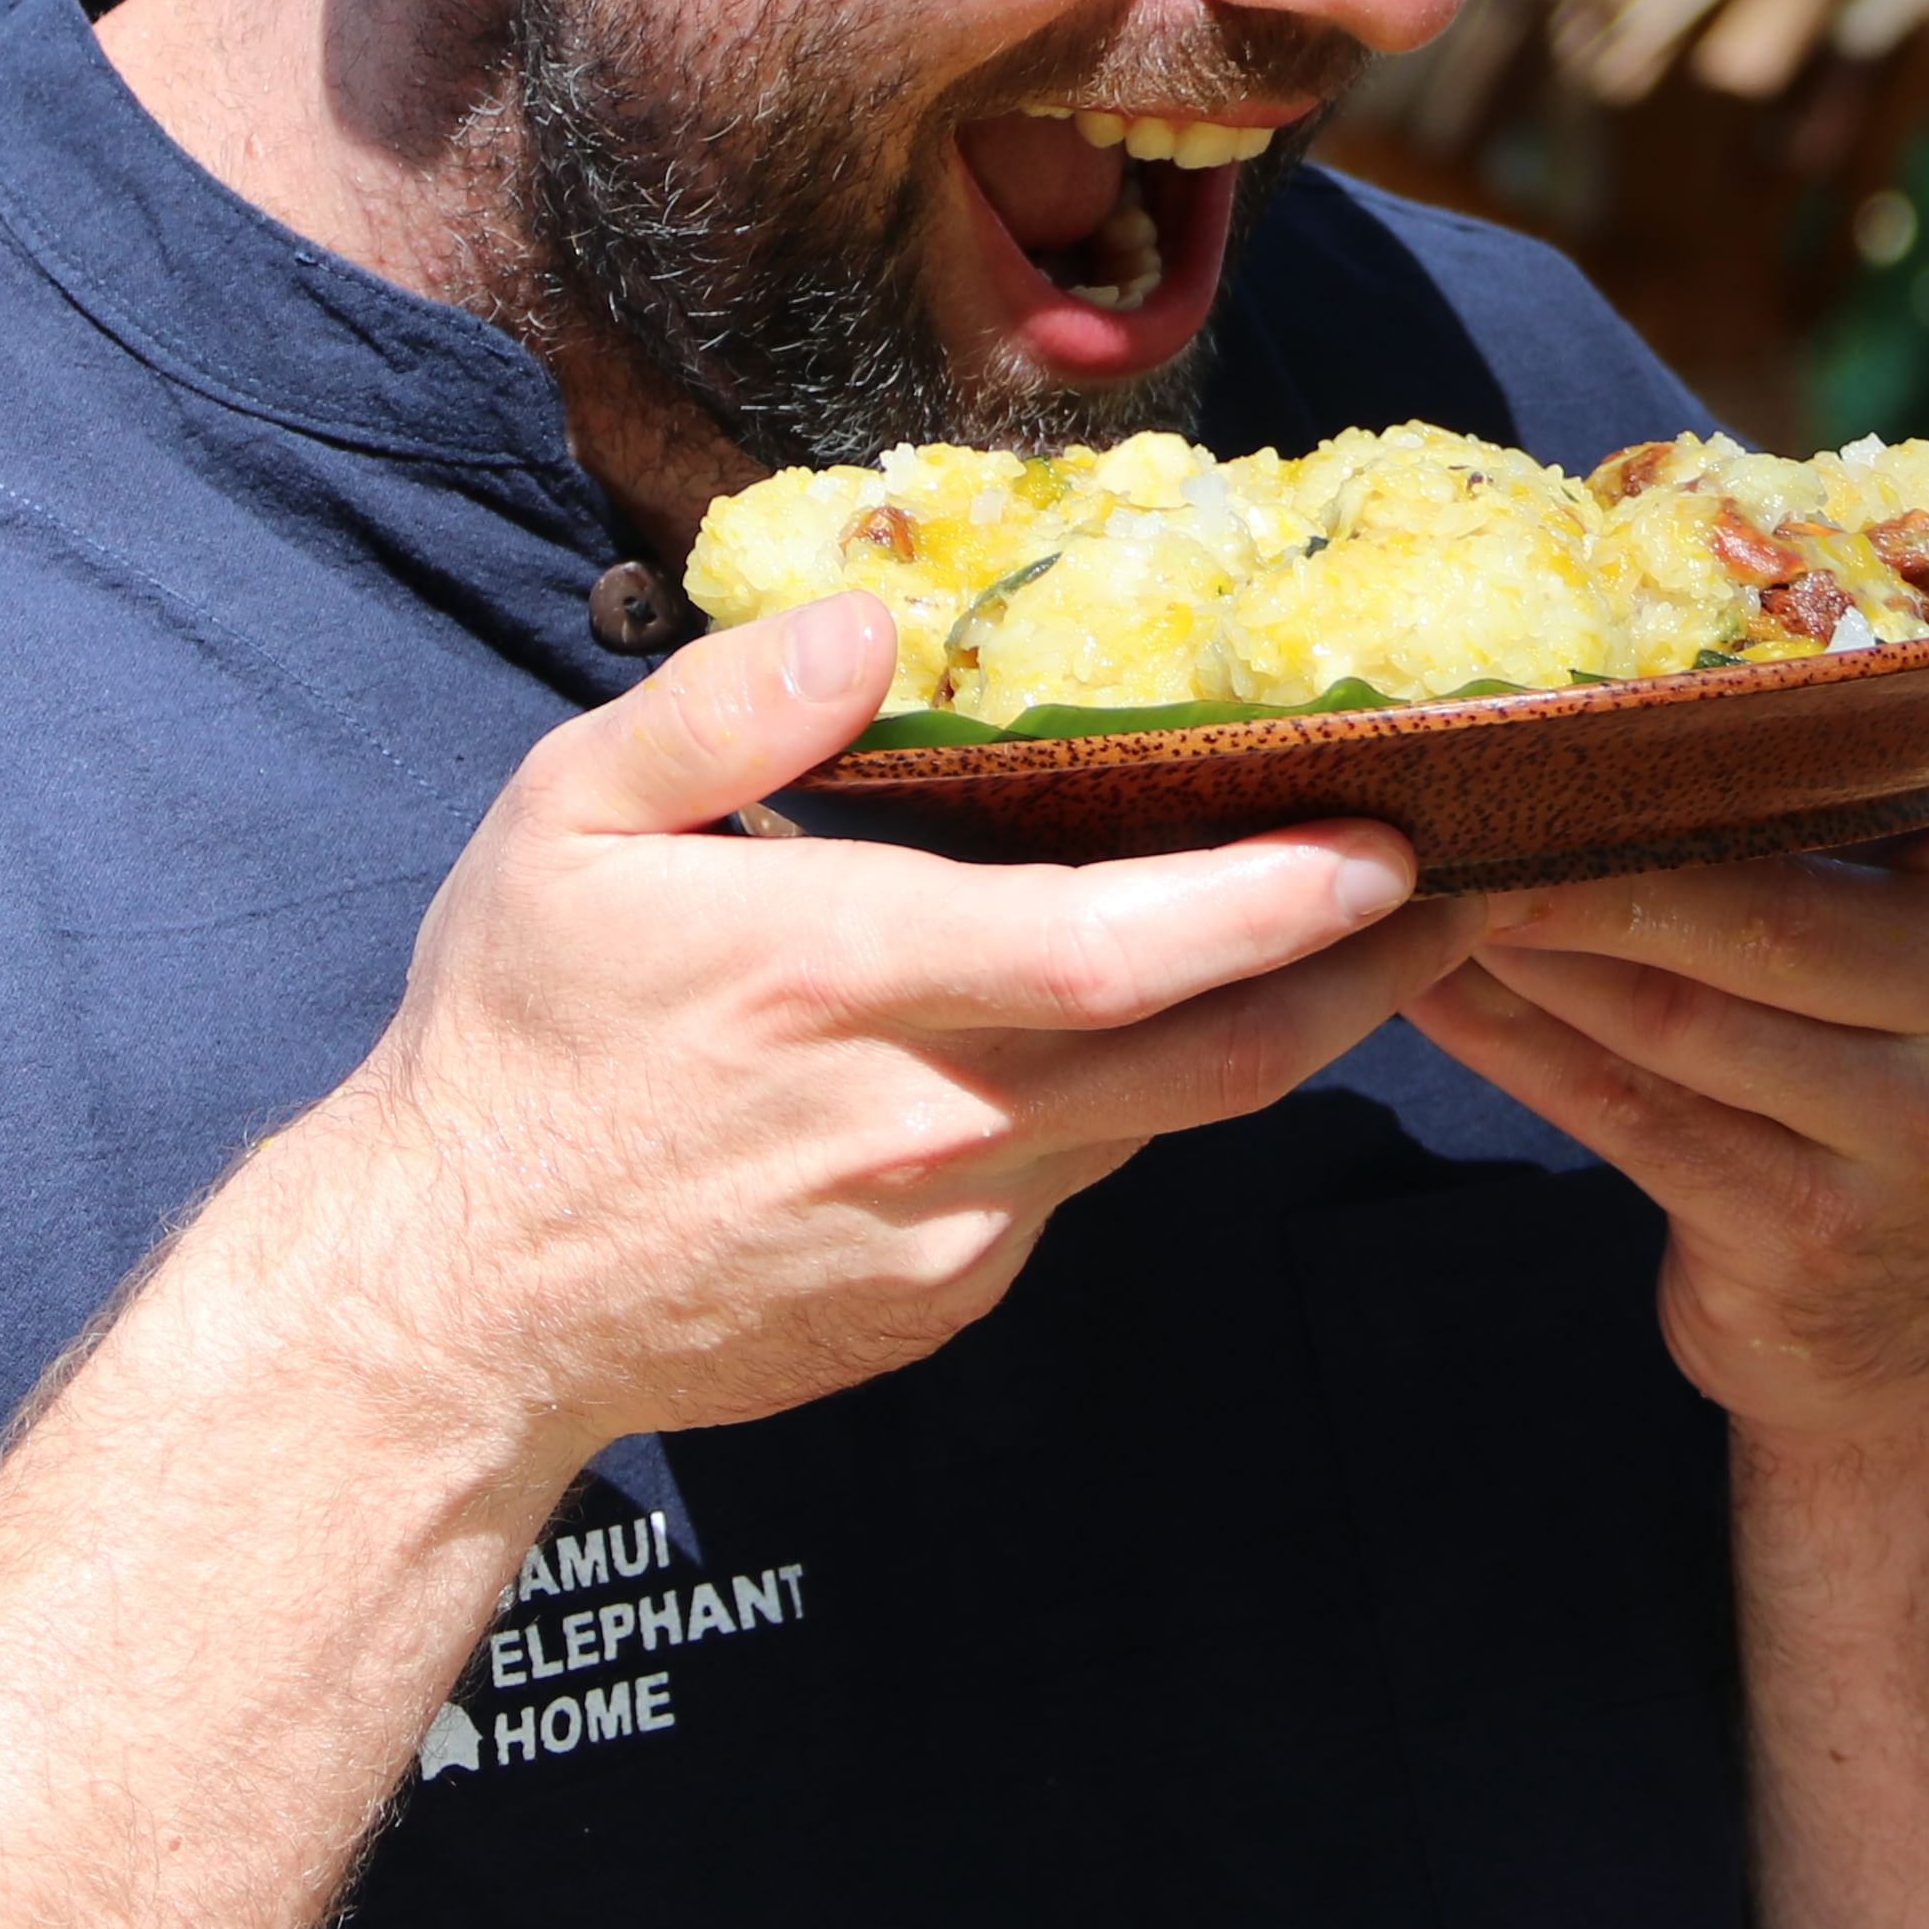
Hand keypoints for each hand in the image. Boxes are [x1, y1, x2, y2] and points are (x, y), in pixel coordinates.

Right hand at [254, 592, 1490, 1479]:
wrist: (452, 1308)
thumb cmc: (510, 1043)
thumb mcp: (563, 828)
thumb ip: (722, 712)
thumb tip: (865, 620)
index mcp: (840, 980)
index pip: (1115, 950)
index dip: (1276, 902)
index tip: (1394, 841)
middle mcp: (928, 1120)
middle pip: (1213, 1060)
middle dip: (1367, 973)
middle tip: (1476, 886)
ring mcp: (952, 1233)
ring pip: (1160, 1121)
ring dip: (1262, 1028)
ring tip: (1342, 927)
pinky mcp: (948, 1300)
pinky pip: (1077, 1181)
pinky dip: (1128, 1099)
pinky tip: (1128, 1028)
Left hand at [1402, 677, 1928, 1436]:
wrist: (1894, 1322)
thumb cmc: (1869, 1070)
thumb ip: (1904, 797)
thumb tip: (1740, 640)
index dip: (1906, 707)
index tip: (1773, 652)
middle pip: (1756, 906)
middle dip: (1585, 846)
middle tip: (1453, 771)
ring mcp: (1919, 1136)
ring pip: (1670, 1012)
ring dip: (1522, 941)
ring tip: (1414, 869)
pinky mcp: (1810, 1230)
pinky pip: (1622, 1111)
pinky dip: (1508, 1043)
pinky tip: (1420, 988)